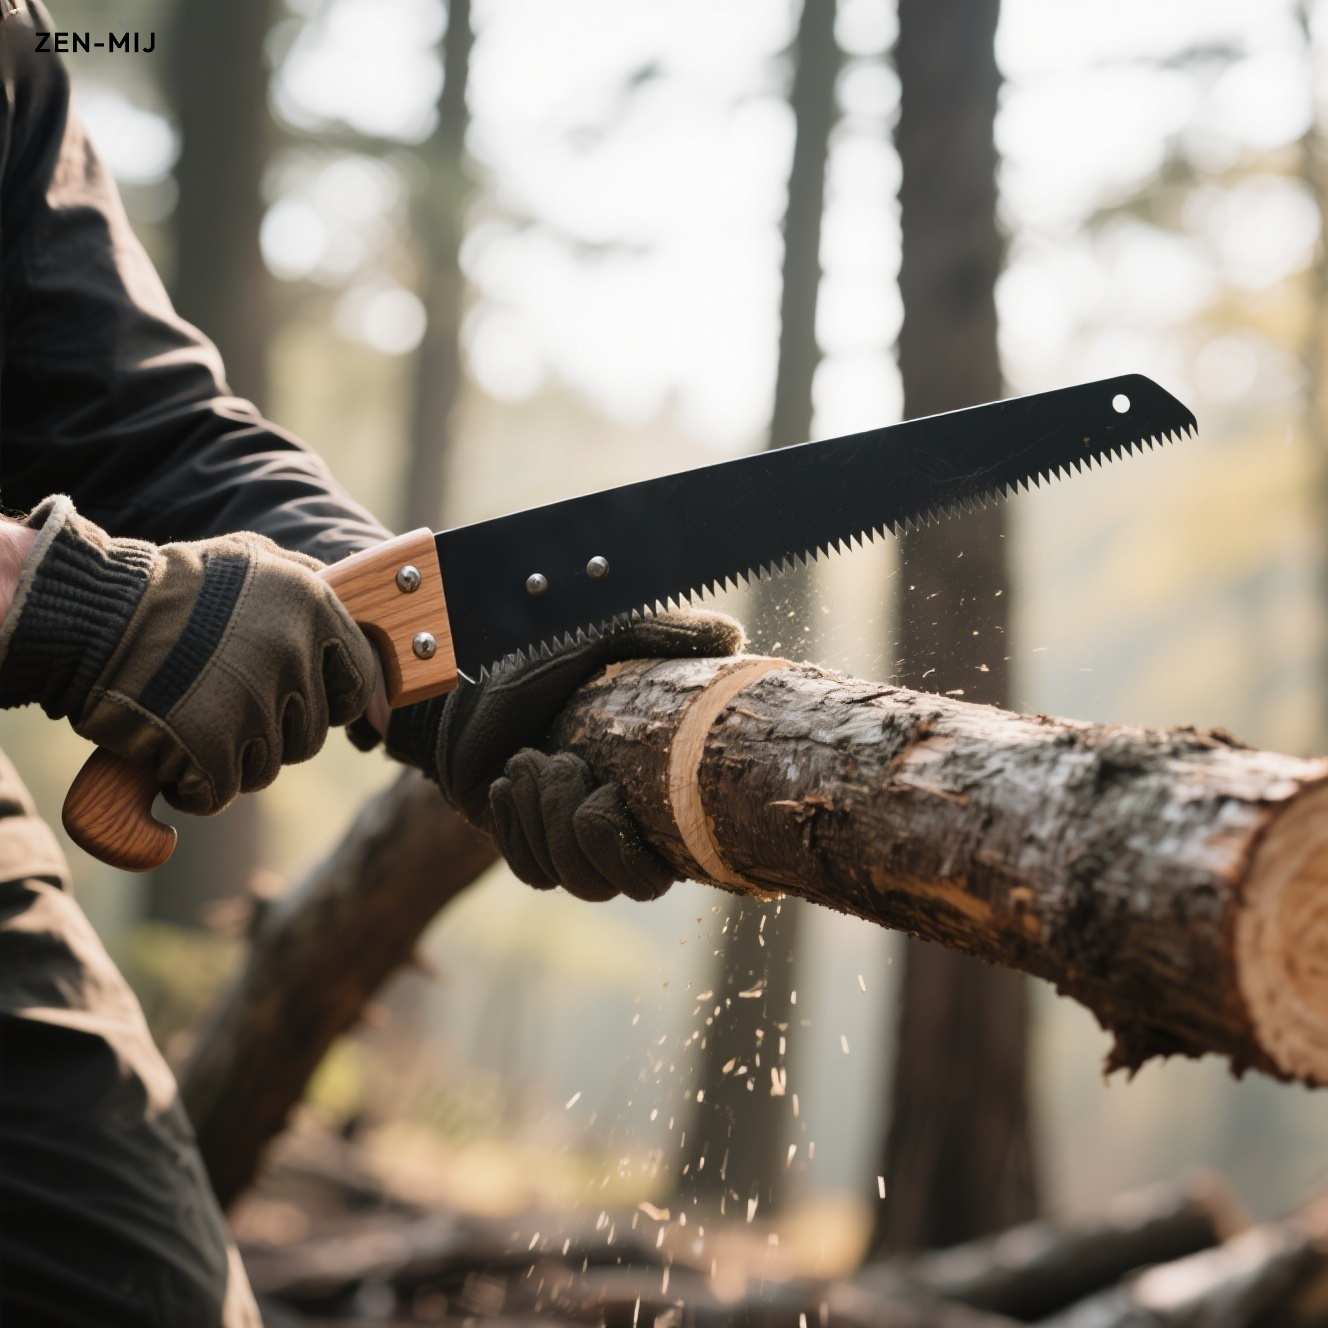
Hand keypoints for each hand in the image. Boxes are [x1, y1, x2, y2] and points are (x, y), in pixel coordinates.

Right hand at [0, 497, 376, 813]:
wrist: (93, 615)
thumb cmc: (175, 586)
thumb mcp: (254, 560)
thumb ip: (308, 582)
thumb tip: (354, 609)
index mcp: (315, 608)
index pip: (360, 681)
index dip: (336, 700)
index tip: (304, 702)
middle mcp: (294, 655)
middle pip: (312, 733)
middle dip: (275, 730)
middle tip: (227, 703)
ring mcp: (254, 705)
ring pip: (267, 766)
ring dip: (233, 756)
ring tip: (192, 715)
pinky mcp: (211, 748)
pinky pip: (219, 792)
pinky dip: (193, 786)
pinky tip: (170, 754)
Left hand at [375, 609, 743, 901]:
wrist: (461, 674)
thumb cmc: (536, 654)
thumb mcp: (605, 638)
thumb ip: (666, 636)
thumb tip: (731, 636)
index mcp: (651, 787)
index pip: (671, 862)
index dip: (644, 848)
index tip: (611, 790)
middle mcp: (618, 824)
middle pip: (627, 885)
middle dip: (590, 831)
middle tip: (564, 764)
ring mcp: (567, 839)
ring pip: (575, 881)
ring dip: (549, 819)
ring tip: (530, 760)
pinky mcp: (521, 843)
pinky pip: (531, 870)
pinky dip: (518, 826)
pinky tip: (509, 777)